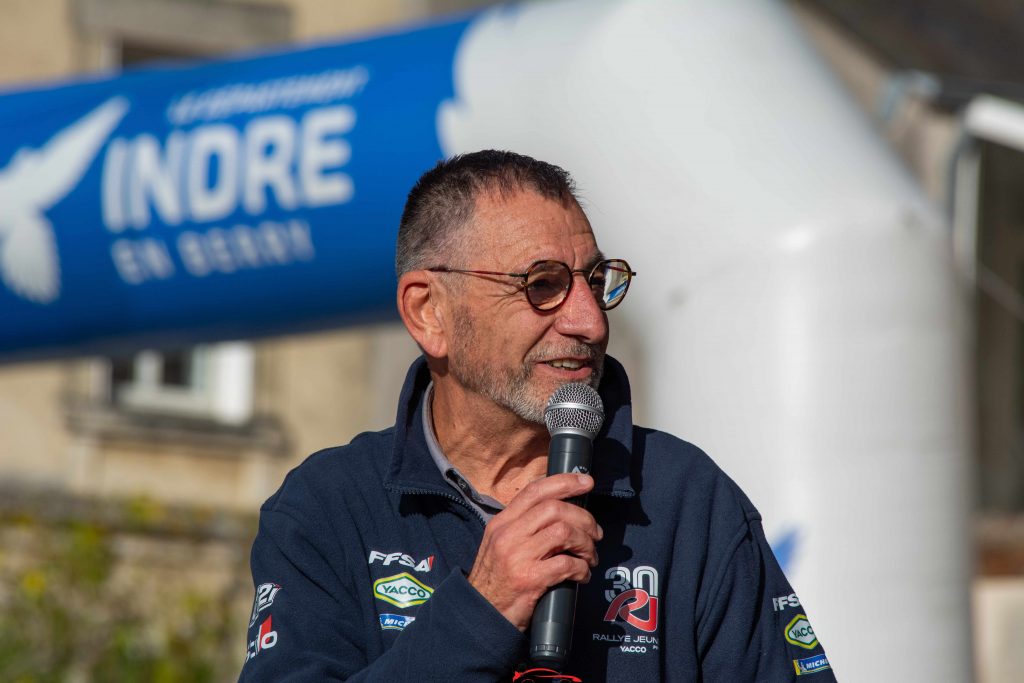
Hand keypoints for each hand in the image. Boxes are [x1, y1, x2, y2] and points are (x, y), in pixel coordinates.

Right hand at [467, 473, 602, 630]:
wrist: (479, 615)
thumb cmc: (496, 580)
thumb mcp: (500, 544)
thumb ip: (524, 526)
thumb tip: (562, 513)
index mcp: (502, 522)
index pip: (535, 490)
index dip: (564, 482)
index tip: (586, 482)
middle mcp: (508, 535)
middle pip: (555, 508)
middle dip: (584, 518)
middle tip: (595, 533)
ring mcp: (518, 556)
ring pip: (564, 532)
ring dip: (586, 544)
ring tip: (589, 556)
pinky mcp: (529, 580)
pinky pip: (567, 564)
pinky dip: (582, 569)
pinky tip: (582, 576)